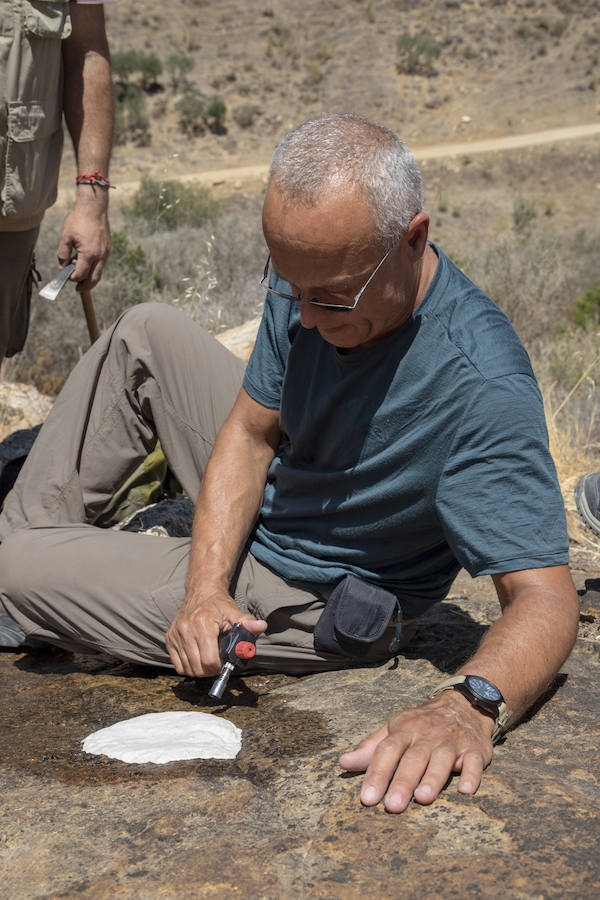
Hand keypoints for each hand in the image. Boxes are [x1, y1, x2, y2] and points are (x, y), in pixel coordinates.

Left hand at [57, 198, 109, 291]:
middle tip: (78, 289)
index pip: (81, 274)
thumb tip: (62, 265)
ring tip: (81, 277)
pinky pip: (102, 263)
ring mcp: (106, 253)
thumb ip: (63, 253)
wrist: (94, 208)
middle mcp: (100, 256)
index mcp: (89, 254)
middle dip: (86, 286)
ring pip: (100, 272)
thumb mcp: (66, 237)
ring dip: (91, 277)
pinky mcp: (107, 249)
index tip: (66, 277)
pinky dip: (95, 268)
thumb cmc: (79, 220)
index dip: (72, 278)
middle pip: (94, 279)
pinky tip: (87, 264)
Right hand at [165, 587, 266, 677]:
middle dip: (210, 670)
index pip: (209, 660)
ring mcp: (175, 635)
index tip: (224, 661)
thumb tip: (262, 626)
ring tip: (208, 660)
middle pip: (198, 667)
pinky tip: (197, 659)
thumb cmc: (219, 604)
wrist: (201, 591)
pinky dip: (188, 667)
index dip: (220, 666)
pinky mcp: (169, 638)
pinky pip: (177, 665)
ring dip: (199, 670)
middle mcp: (186, 630)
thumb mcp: (234, 612)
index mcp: (203, 624)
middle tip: (218, 663)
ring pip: (187, 669)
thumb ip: (247, 623)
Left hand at [339, 690, 494, 812]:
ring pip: (441, 759)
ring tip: (423, 798)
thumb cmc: (421, 724)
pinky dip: (471, 775)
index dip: (376, 773)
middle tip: (393, 806)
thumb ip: (370, 748)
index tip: (367, 798)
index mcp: (404, 730)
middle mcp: (427, 735)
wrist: (463, 704)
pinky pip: (474, 762)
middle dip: (402, 781)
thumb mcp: (394, 729)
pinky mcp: (475, 749)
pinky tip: (465, 789)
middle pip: (413, 757)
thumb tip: (342, 763)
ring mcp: (452, 741)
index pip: (387, 750)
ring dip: (433, 778)